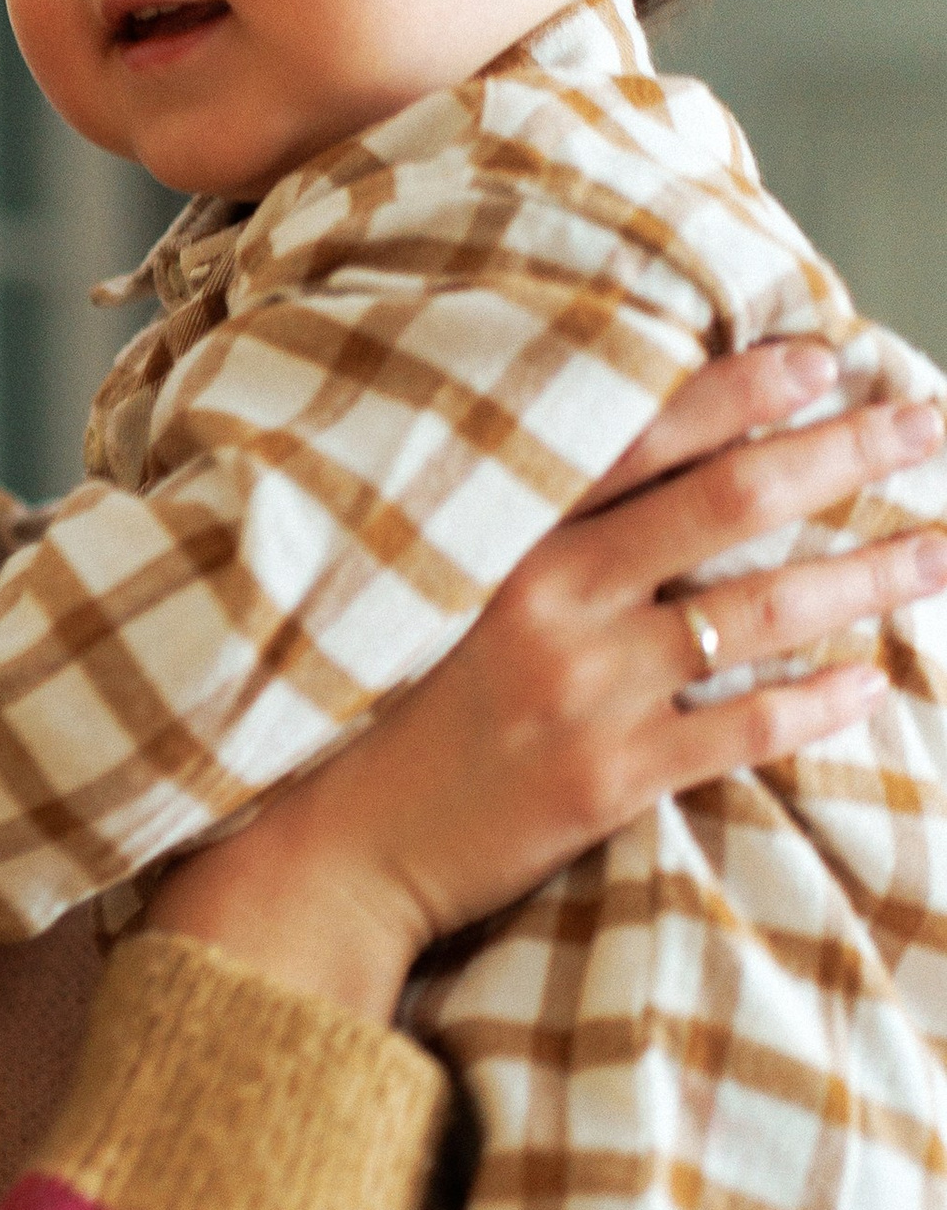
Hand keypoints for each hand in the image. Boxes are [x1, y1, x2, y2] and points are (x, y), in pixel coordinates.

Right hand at [150, 342, 946, 1021]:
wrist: (324, 851)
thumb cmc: (364, 719)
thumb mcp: (417, 596)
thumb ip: (505, 535)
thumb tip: (602, 482)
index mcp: (505, 539)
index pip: (642, 436)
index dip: (741, 390)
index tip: (823, 358)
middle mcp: (553, 599)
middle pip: (729, 502)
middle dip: (841, 455)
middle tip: (926, 422)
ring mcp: (586, 689)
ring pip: (759, 613)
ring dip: (865, 576)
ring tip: (939, 551)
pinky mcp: (608, 778)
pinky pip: (741, 730)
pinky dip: (814, 703)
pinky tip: (873, 679)